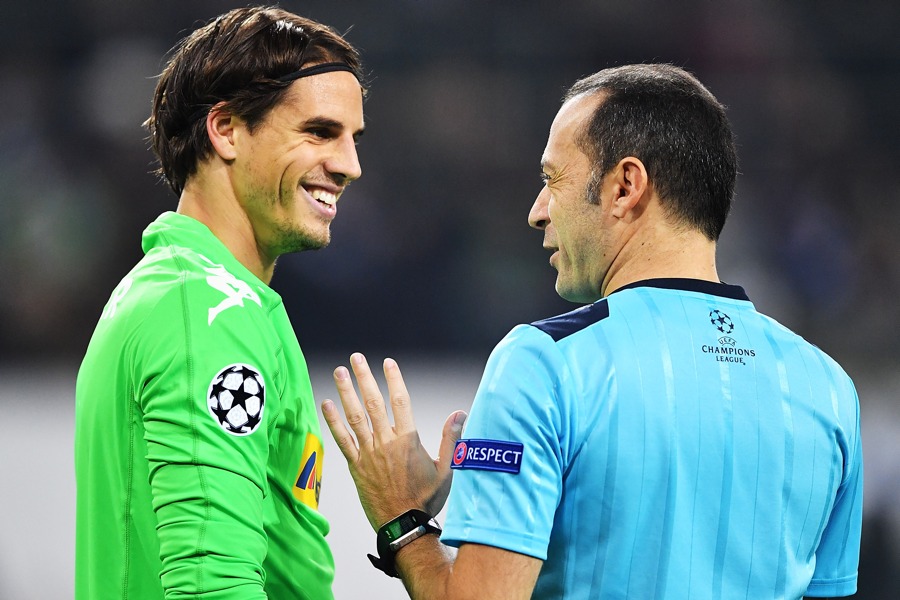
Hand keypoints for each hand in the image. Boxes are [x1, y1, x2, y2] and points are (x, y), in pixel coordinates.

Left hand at [321, 353, 466, 529]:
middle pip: (373, 403)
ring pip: (355, 417)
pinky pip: (342, 440)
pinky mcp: (356, 467)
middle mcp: (386, 443)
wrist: (404, 526)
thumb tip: (460, 414)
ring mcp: (368, 454)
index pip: (400, 401)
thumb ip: (451, 439)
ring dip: (345, 392)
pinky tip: (326, 405)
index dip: (394, 379)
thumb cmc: (426, 500)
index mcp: (408, 440)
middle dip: (364, 378)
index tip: (388, 363)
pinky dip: (333, 421)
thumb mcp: (447, 470)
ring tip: (339, 372)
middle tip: (356, 358)